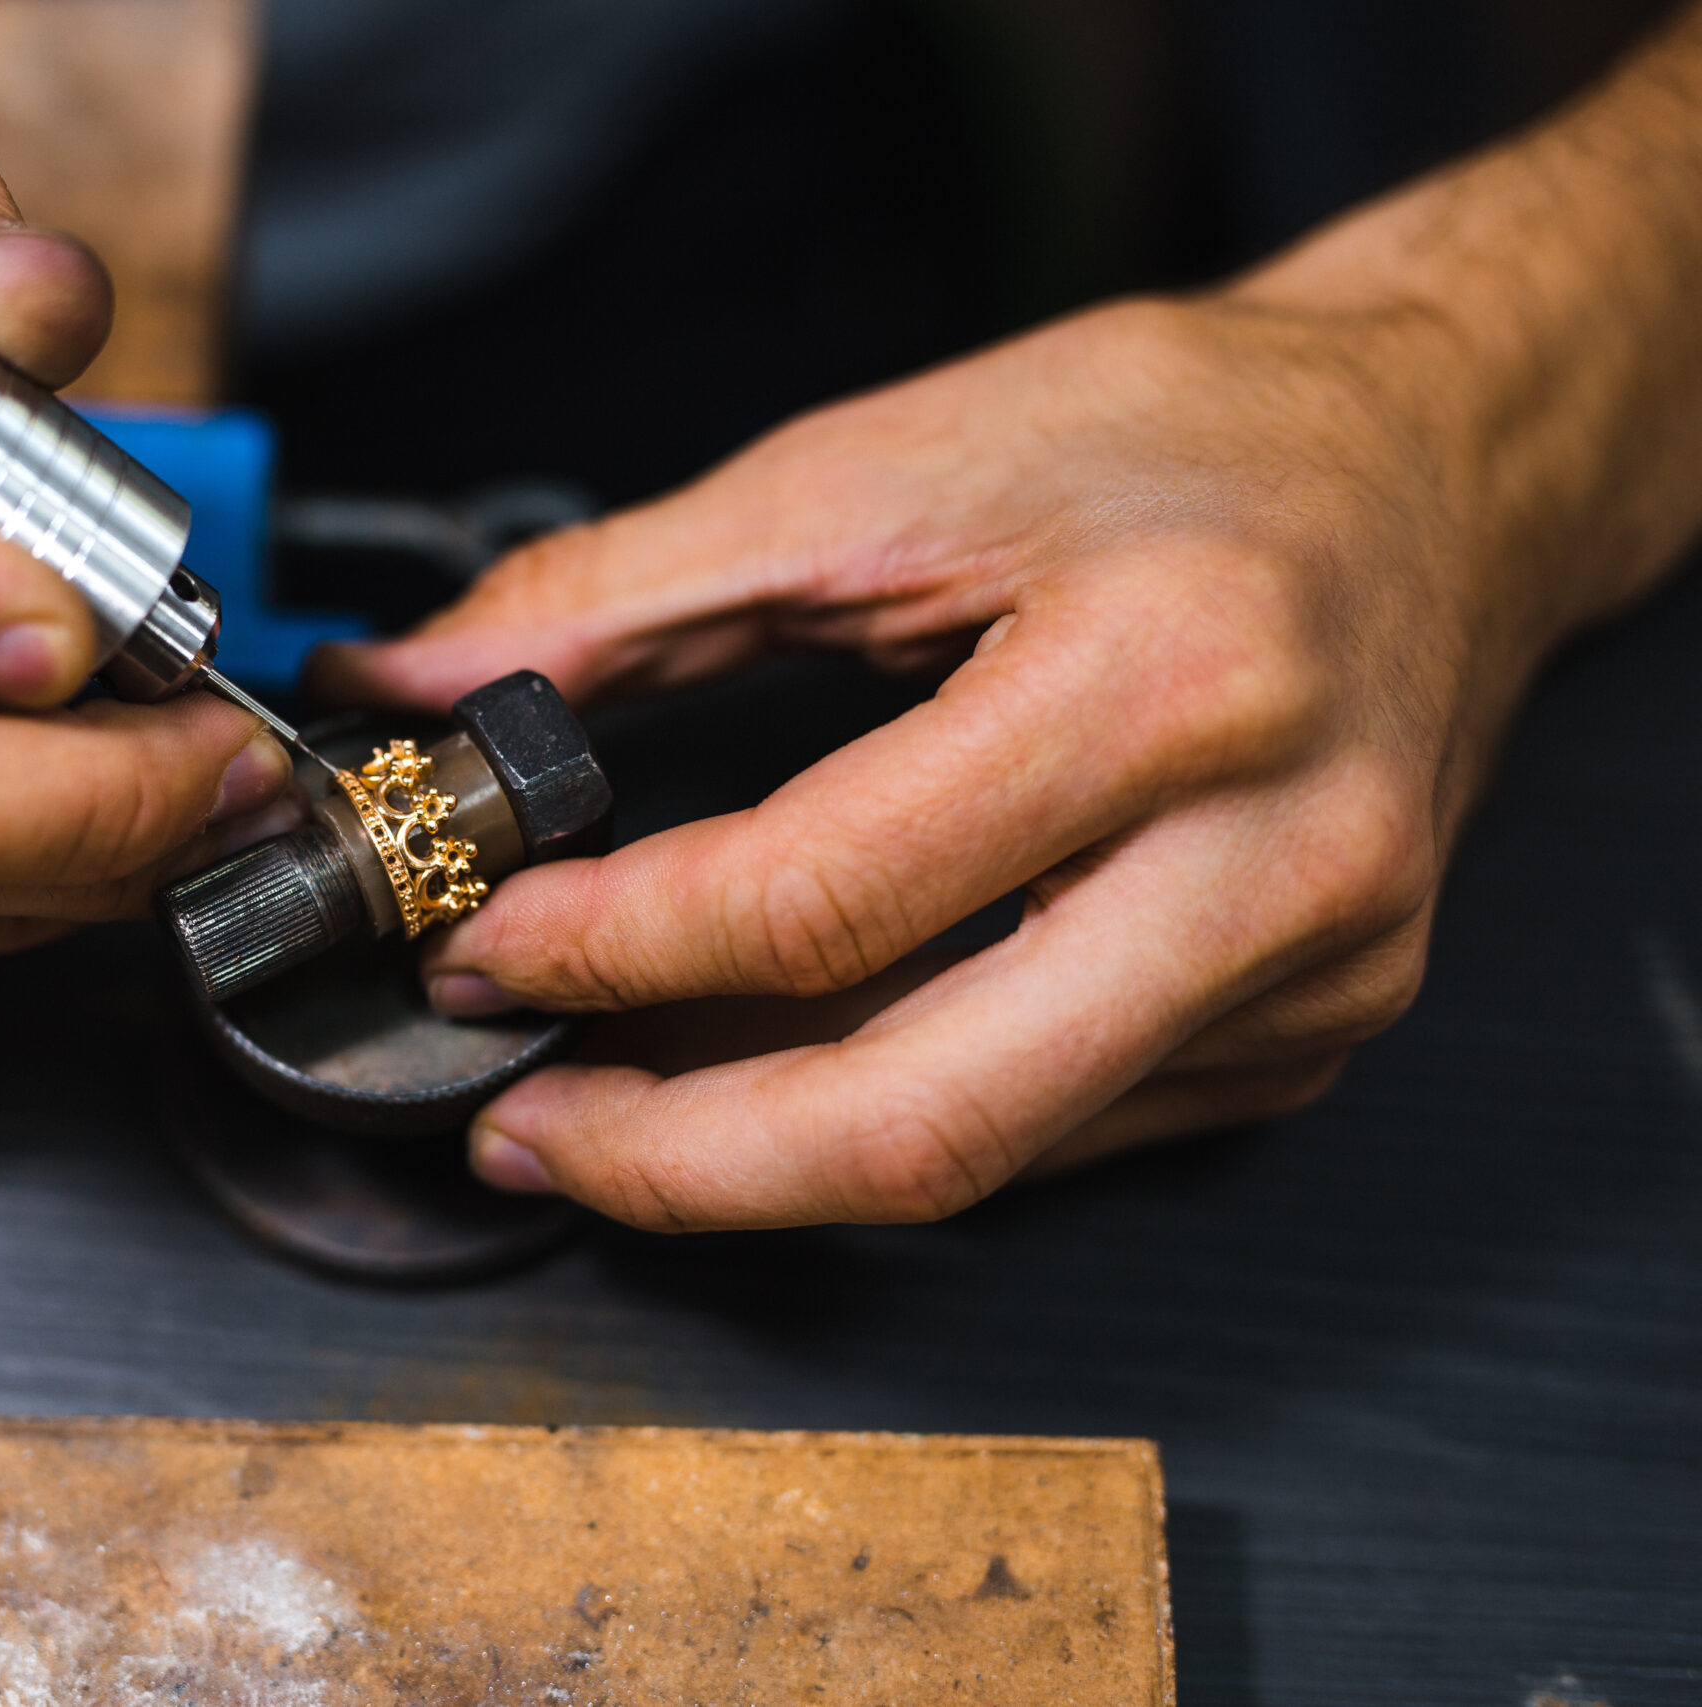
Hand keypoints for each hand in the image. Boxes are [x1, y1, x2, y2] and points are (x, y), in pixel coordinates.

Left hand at [314, 292, 1585, 1228]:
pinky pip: (1050, 1127)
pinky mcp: (1306, 1031)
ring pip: (979, 1155)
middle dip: (675, 1160)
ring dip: (757, 1156)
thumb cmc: (1189, 436)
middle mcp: (1274, 862)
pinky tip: (767, 1067)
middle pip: (920, 1121)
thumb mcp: (886, 463)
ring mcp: (1311, 977)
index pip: (826, 899)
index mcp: (1167, 682)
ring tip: (603, 1104)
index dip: (614, 948)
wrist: (1442, 471)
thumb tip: (418, 691)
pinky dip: (880, 1111)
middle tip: (520, 1126)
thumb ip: (626, 592)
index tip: (481, 943)